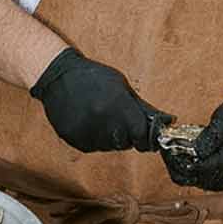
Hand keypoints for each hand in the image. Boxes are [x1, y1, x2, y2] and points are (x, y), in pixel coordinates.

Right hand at [30, 47, 167, 153]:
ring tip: (101, 118)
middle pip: (124, 142)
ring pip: (108, 147)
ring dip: (109, 138)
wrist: (58, 76)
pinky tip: (89, 122)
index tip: (145, 139)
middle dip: (127, 136)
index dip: (145, 138)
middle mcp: (102, 120)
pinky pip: (92, 146)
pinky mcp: (73, 139)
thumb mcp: (121, 86)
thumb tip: (164, 122)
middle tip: (119, 122)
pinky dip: (94, 139)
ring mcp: (86, 131)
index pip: (140, 134)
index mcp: (117, 104)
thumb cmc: (92, 77)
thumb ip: (139, 107)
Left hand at [161, 94, 222, 191]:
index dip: (174, 159)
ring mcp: (222, 178)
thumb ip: (208, 138)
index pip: (191, 169)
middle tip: (165, 147)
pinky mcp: (221, 177)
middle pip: (188, 179)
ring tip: (173, 151)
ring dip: (179, 168)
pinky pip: (199, 180)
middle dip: (173, 164)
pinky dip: (189, 170)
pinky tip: (185, 156)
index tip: (165, 146)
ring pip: (192, 181)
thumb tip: (193, 151)